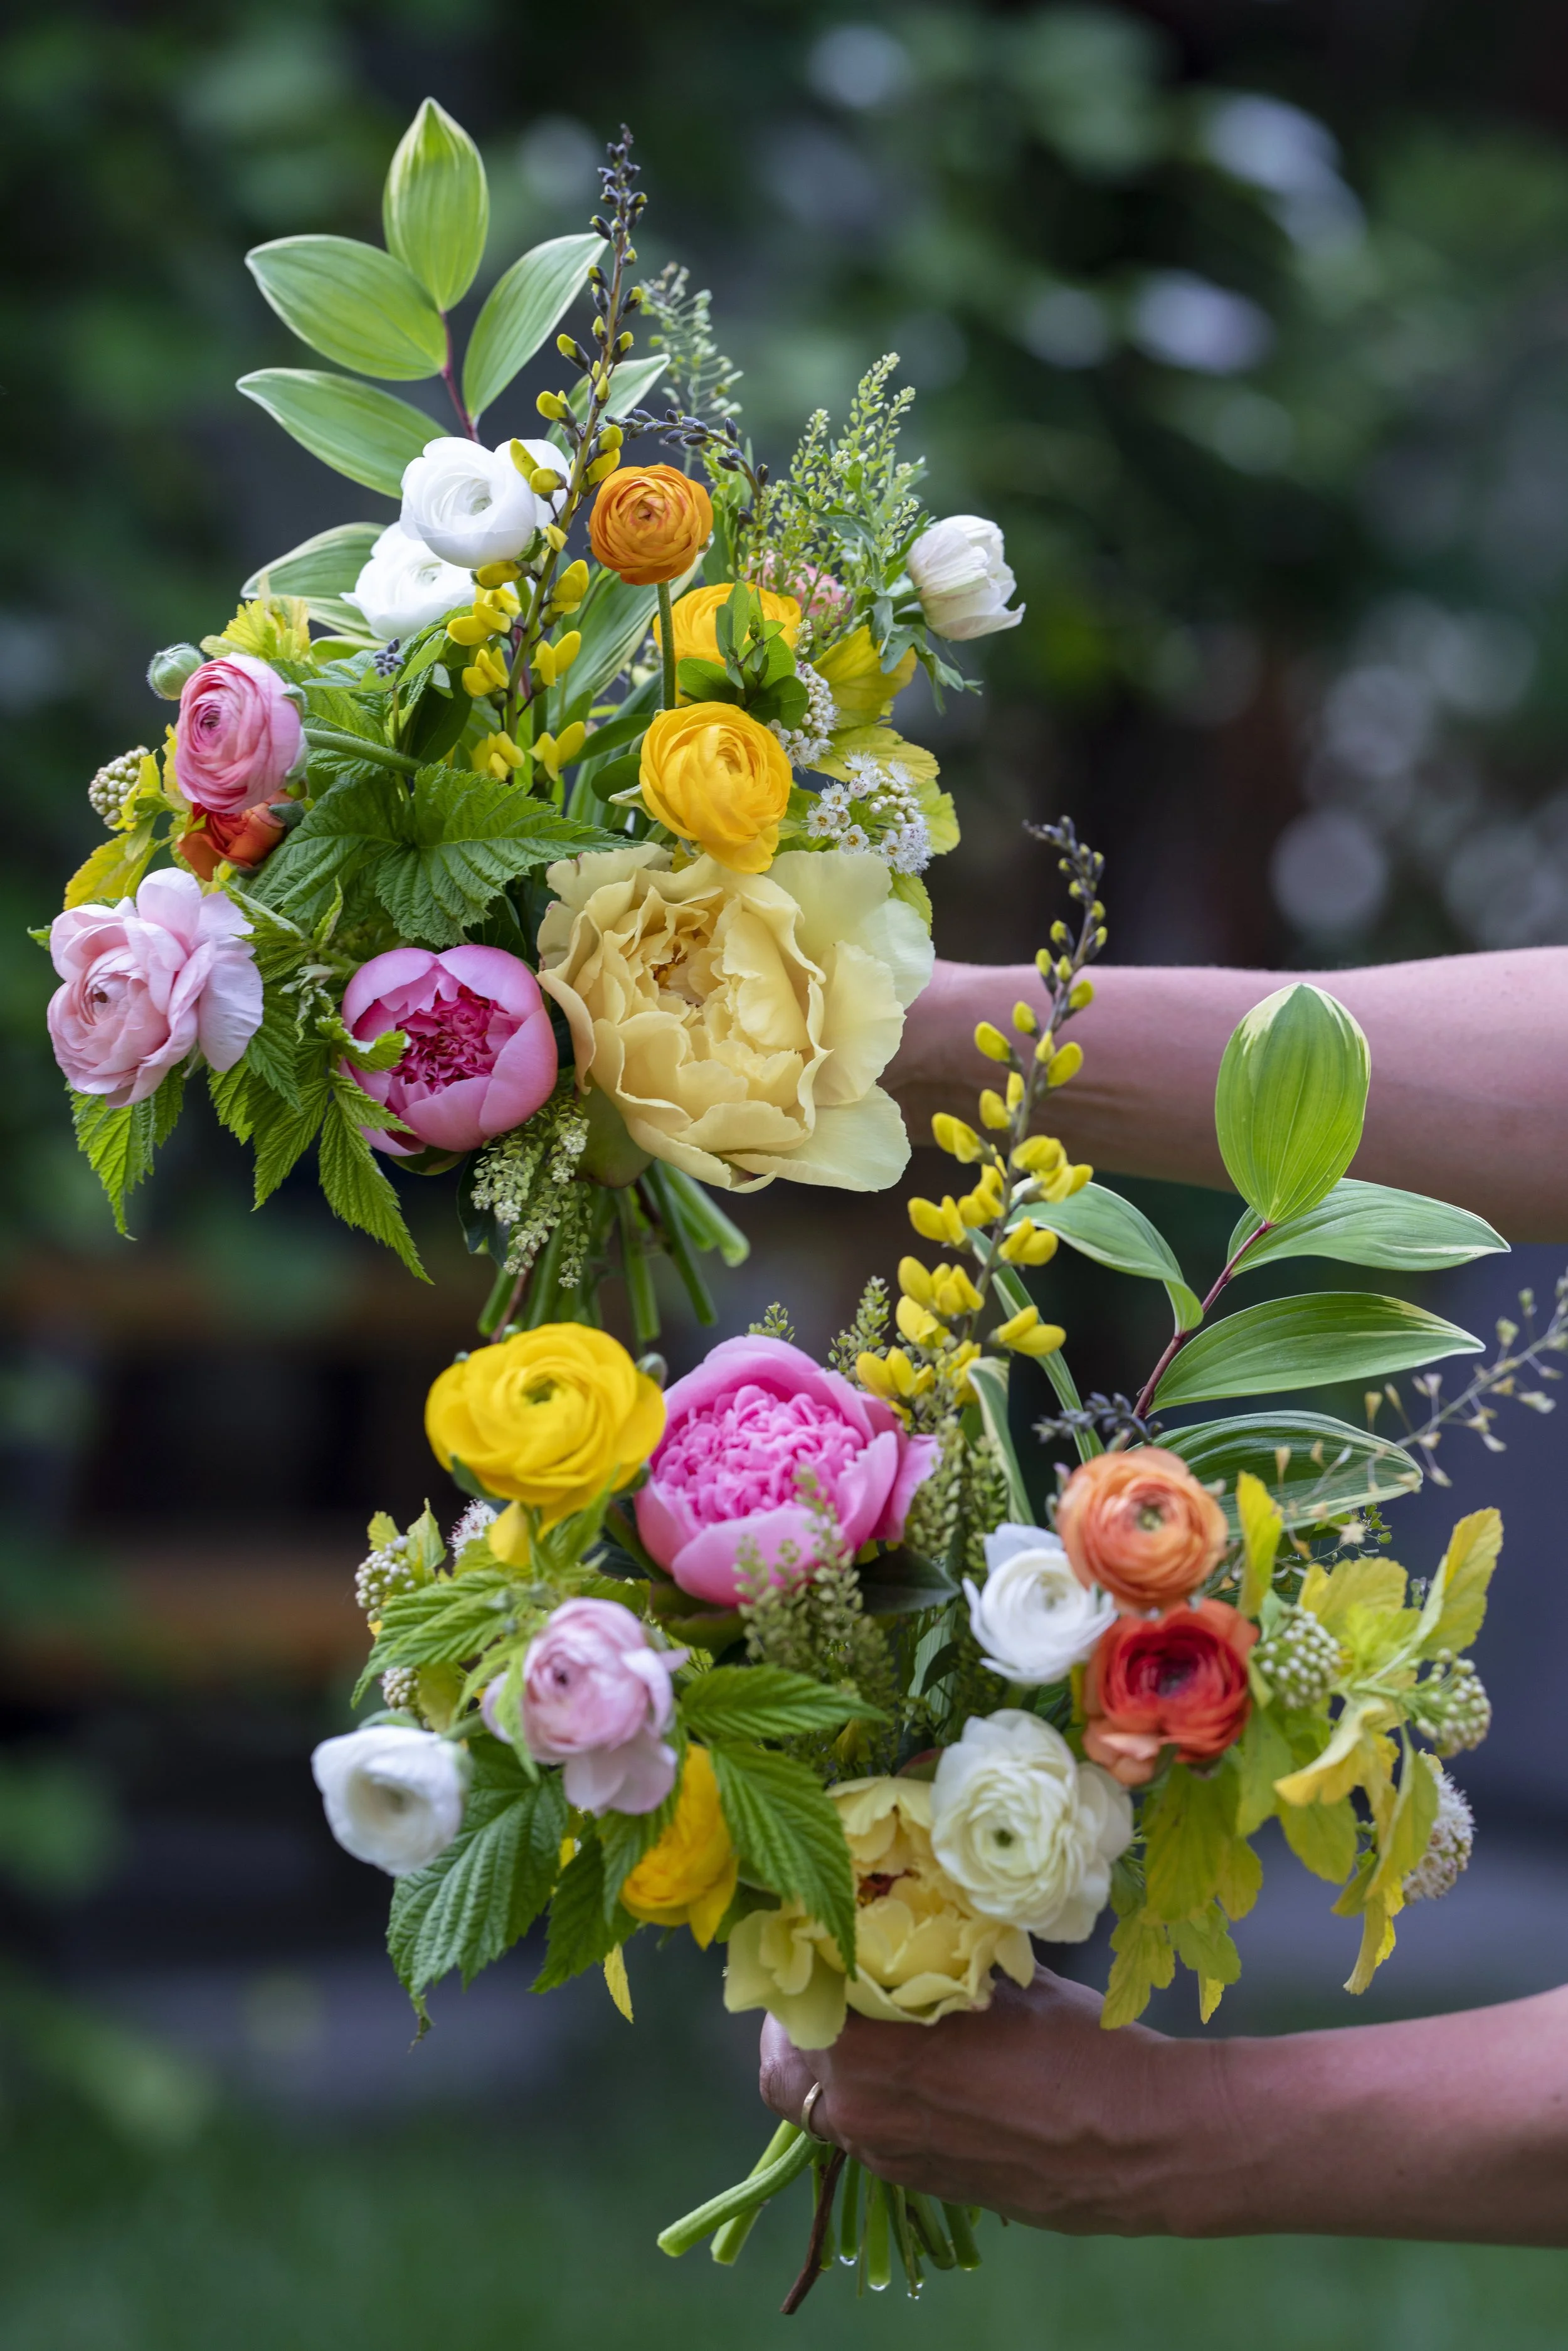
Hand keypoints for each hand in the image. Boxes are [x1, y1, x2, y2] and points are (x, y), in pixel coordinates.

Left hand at [758, 1967, 1224, 2236]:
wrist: (1144, 2141)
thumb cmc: (1074, 2045)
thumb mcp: (994, 1973)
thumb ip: (929, 1948)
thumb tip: (895, 1901)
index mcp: (872, 2060)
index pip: (789, 2003)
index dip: (795, 1958)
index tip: (815, 1925)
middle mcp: (865, 2119)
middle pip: (786, 2065)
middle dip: (800, 2013)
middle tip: (831, 1968)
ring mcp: (893, 2160)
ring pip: (823, 2104)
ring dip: (834, 2054)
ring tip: (875, 2005)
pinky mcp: (924, 2182)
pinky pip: (869, 2130)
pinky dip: (873, 2089)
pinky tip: (921, 2053)